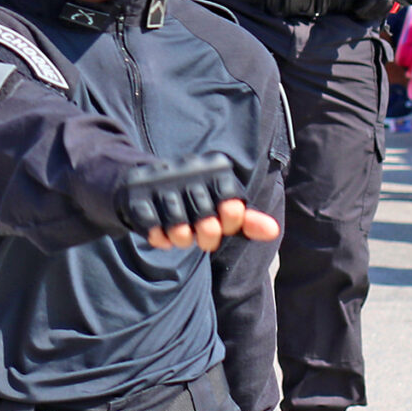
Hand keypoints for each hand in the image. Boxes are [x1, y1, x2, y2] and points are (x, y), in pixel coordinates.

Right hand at [118, 155, 277, 252]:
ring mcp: (161, 186)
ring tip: (181, 234)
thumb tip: (273, 231)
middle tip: (200, 235)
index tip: (221, 224)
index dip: (229, 221)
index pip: (231, 204)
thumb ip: (246, 221)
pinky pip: (153, 227)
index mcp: (213, 172)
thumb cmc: (191, 202)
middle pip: (206, 220)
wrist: (143, 186)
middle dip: (205, 235)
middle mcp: (189, 174)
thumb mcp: (219, 210)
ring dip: (180, 238)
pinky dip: (158, 236)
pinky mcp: (137, 198)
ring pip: (178, 226)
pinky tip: (162, 234)